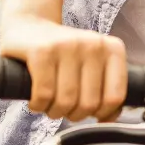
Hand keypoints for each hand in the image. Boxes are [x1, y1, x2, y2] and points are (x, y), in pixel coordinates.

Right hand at [0, 13, 126, 122]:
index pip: (115, 96)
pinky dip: (38, 105)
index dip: (102, 114)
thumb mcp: (92, 64)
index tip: (90, 114)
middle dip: (74, 115)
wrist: (29, 26)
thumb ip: (106, 87)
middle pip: (89, 103)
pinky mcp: (42, 51)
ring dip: (54, 112)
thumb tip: (111, 118)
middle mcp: (93, 44)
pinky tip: (36, 100)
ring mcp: (68, 45)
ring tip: (50, 104)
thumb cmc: (63, 53)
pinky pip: (44, 94)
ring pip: (66, 101)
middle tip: (64, 108)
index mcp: (112, 48)